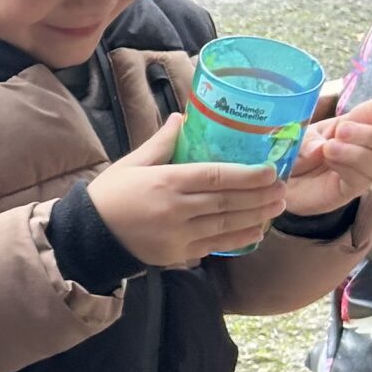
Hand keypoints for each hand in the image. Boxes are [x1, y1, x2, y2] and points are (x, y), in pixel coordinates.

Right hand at [86, 115, 286, 267]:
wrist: (88, 237)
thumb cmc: (110, 195)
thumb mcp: (132, 163)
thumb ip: (161, 142)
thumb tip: (183, 118)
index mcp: (166, 182)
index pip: (215, 176)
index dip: (247, 174)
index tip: (270, 170)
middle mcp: (177, 209)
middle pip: (228, 201)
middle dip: (260, 195)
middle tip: (283, 187)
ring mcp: (179, 235)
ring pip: (227, 224)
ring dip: (257, 215)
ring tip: (278, 206)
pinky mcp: (179, 254)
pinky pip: (217, 245)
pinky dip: (239, 239)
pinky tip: (256, 231)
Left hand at [280, 88, 371, 218]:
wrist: (276, 183)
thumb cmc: (292, 154)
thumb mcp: (298, 138)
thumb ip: (309, 139)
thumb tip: (323, 148)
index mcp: (351, 127)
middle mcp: (362, 149)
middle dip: (371, 135)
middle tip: (341, 132)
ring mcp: (360, 172)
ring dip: (356, 154)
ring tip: (329, 150)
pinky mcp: (350, 190)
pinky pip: (362, 180)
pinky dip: (347, 168)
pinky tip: (330, 164)